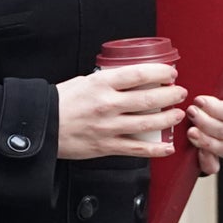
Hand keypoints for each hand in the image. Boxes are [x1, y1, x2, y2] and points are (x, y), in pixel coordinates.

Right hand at [55, 61, 186, 160]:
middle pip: (149, 99)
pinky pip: (137, 149)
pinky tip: (166, 147)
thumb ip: (107, 81)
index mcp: (101, 84)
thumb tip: (128, 79)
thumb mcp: (84, 81)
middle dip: (171, 95)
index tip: (170, 73)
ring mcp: (109, 127)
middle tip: (180, 93)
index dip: (160, 73)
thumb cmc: (60, 103)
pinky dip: (155, 149)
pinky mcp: (107, 146)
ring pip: (148, 123)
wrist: (42, 126)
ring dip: (168, 118)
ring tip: (177, 114)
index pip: (138, 74)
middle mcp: (107, 105)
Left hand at [186, 58, 222, 174]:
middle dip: (208, 122)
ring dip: (206, 141)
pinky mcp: (211, 154)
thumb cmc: (212, 79)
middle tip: (191, 112)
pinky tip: (196, 153)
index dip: (220, 109)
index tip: (200, 100)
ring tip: (190, 131)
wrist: (189, 94)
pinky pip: (214, 165)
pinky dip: (207, 161)